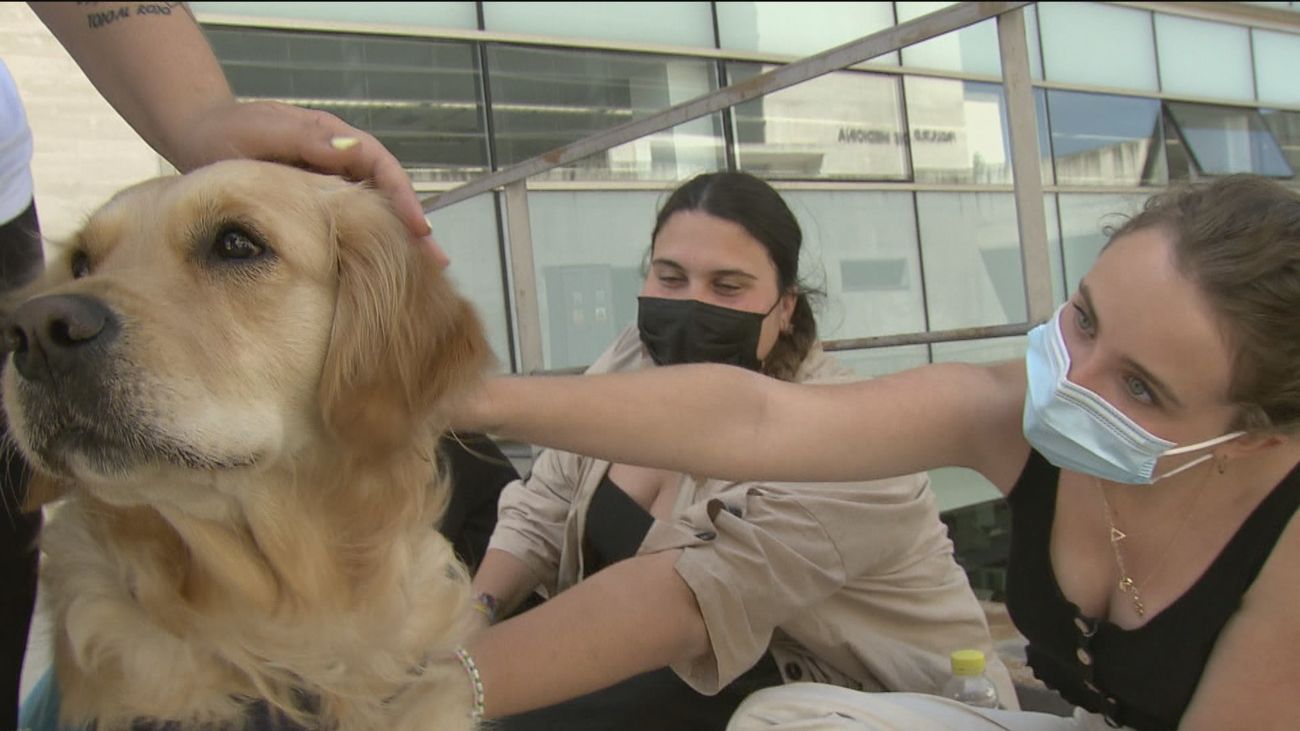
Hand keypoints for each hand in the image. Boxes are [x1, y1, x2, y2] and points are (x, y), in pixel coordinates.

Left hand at [172, 99, 448, 266]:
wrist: (196, 136)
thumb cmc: (230, 130)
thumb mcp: (267, 130)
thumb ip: (308, 140)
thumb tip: (352, 149)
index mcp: (335, 140)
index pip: (383, 168)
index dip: (404, 198)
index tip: (418, 228)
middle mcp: (341, 162)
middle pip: (388, 194)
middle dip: (414, 228)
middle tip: (437, 263)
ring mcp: (331, 185)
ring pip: (373, 212)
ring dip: (397, 240)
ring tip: (421, 274)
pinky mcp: (316, 206)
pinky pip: (350, 225)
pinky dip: (369, 245)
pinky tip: (380, 271)